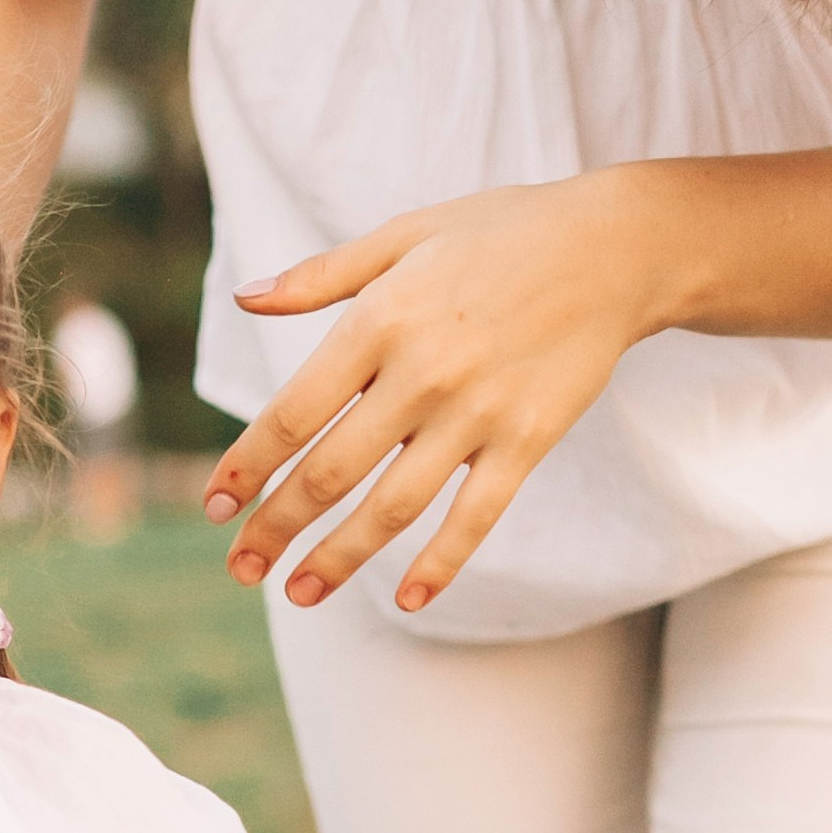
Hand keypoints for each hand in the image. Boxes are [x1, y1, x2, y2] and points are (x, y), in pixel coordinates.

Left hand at [204, 172, 664, 611]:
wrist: (616, 247)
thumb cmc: (500, 234)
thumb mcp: (405, 235)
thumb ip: (322, 276)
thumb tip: (247, 299)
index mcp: (380, 320)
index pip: (292, 413)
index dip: (247, 466)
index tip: (215, 506)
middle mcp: (422, 373)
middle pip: (330, 472)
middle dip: (275, 527)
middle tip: (239, 567)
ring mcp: (478, 413)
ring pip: (392, 506)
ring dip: (339, 558)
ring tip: (298, 592)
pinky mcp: (529, 441)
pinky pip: (476, 516)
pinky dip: (441, 562)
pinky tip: (408, 599)